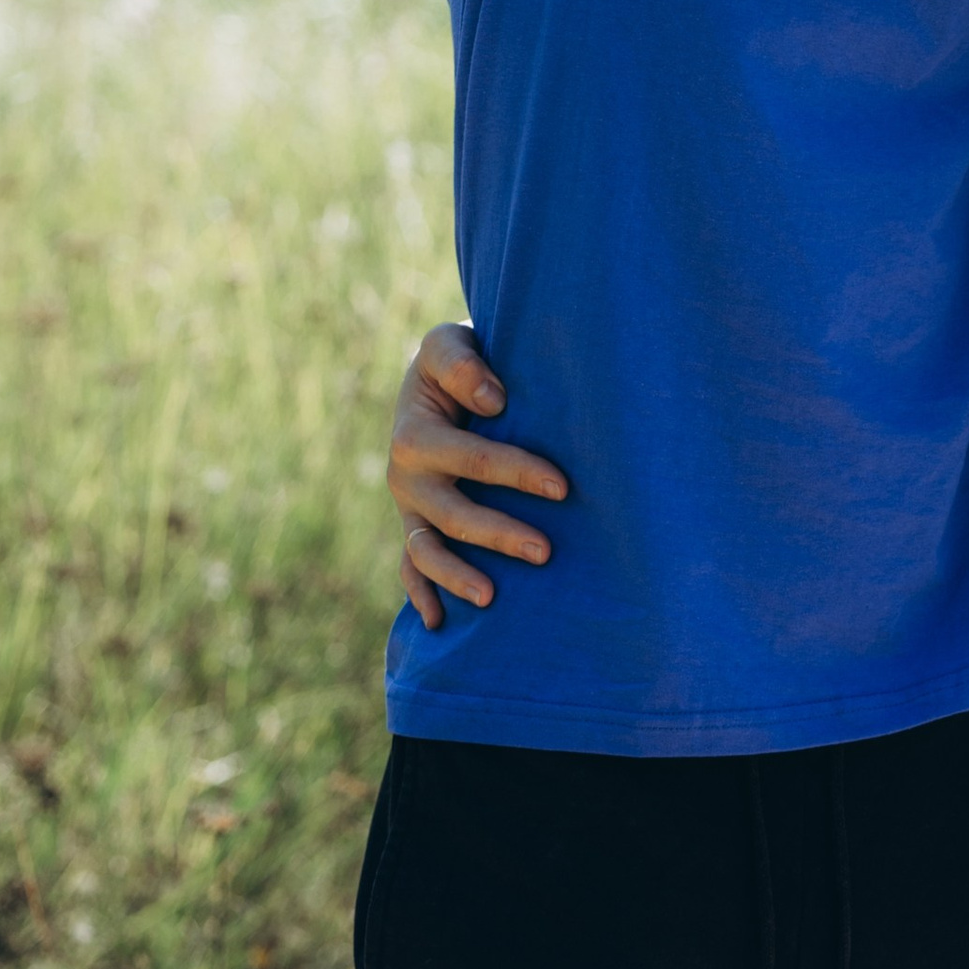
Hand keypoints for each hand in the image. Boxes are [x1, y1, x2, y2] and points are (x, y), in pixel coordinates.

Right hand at [387, 322, 568, 628]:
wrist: (437, 381)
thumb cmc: (456, 362)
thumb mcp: (449, 344)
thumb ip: (463, 363)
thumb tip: (493, 401)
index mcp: (414, 433)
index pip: (472, 458)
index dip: (517, 471)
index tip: (562, 487)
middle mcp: (405, 477)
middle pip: (453, 514)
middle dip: (498, 535)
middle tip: (546, 552)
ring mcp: (409, 508)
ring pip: (427, 551)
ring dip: (457, 576)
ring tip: (492, 599)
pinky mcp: (414, 525)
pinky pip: (410, 568)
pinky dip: (420, 596)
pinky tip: (439, 624)